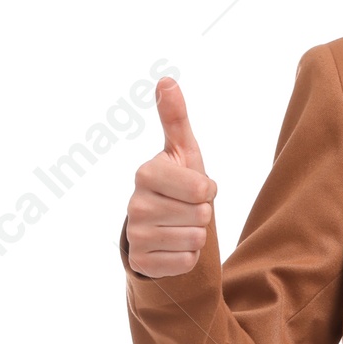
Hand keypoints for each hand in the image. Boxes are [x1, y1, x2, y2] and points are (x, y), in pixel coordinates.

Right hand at [125, 78, 217, 277]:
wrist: (160, 225)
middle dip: (202, 214)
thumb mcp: (181, 150)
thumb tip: (166, 80)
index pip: (201, 189)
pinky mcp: (141, 262)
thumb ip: (176, 118)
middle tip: (186, 209)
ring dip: (196, 236)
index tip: (194, 188)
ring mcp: (136, 235)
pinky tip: (174, 245)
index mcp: (145, 173)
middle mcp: (136, 204)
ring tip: (180, 226)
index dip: (207, 190)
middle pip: (201, 216)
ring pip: (196, 240)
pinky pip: (185, 263)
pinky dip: (188, 257)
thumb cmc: (178, 183)